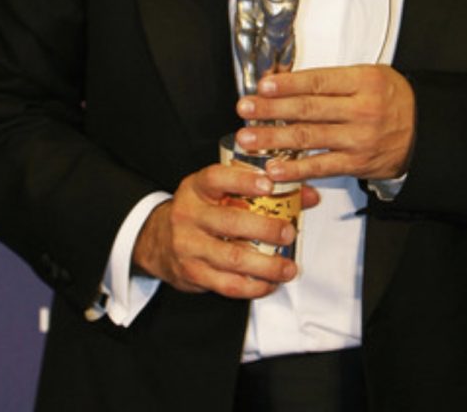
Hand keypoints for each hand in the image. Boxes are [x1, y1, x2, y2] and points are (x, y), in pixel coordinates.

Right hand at [132, 163, 318, 298]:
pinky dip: (253, 287)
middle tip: (289, 233)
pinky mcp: (192, 273)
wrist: (157, 240)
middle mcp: (189, 214)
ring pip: (231, 258)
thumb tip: (308, 195)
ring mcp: (188, 246)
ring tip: (288, 268)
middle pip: (230, 222)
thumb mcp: (220, 190)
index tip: (269, 184)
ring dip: (266, 266)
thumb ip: (262, 189)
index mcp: (196, 187)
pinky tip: (269, 284)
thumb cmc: (201, 210)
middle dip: (265, 228)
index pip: (217, 178)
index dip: (243, 181)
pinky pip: (226, 285)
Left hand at [235, 64, 414, 181]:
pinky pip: (322, 167)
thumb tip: (287, 82)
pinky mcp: (357, 163)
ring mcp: (358, 139)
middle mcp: (361, 109)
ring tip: (248, 139)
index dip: (288, 84)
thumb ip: (332, 80)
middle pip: (308, 108)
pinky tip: (275, 168)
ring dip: (274, 139)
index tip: (262, 86)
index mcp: (363, 81)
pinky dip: (296, 169)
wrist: (425, 130)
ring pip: (310, 138)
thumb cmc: (392, 99)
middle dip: (271, 110)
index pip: (318, 81)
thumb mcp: (369, 76)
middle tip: (245, 109)